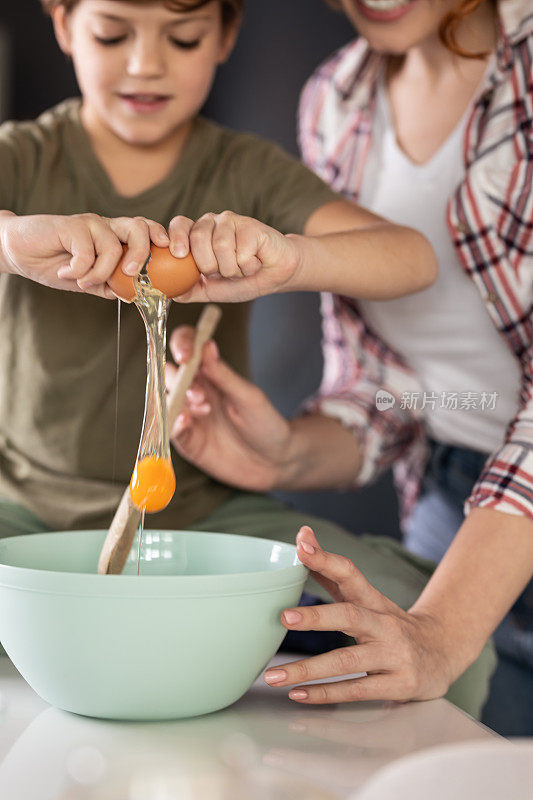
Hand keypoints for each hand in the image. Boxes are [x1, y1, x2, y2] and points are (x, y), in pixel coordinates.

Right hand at [0, 212, 168, 297]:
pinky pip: (87, 249)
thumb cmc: (56, 263)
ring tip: (83, 280)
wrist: (20, 252)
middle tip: (132, 275)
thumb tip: (133, 296)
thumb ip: (110, 285)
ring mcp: (90, 223)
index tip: (176, 256)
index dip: (164, 239)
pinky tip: (67, 272)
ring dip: (101, 271)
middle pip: (140, 227)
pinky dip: (79, 268)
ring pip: (114, 244)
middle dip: (143, 253)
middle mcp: (107, 226)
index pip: (148, 231)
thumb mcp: (88, 280)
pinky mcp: (70, 225)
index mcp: (117, 237)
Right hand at [166, 325, 292, 489]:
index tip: (185, 354)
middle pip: (170, 373)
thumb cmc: (265, 424)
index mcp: (211, 373)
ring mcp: (189, 415)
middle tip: (200, 395)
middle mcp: (195, 391)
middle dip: (179, 379)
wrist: (274, 463)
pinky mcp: (187, 440)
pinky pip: (170, 429)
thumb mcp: (248, 397)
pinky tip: (186, 423)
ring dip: (177, 402)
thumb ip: (224, 375)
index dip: (181, 345)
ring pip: (166, 400)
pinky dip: (173, 424)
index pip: (187, 347)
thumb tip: (206, 344)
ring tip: (204, 409)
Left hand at [167, 211, 299, 301]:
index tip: (179, 254)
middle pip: (198, 238)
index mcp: (198, 234)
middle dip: (211, 266)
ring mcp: (232, 222)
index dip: (177, 238)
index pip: (180, 225)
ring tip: (241, 268)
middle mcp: (212, 223)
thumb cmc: (244, 279)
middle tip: (224, 272)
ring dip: (232, 268)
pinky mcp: (251, 226)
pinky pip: (241, 250)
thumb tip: (170, 293)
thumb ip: (191, 289)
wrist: (275, 276)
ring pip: (220, 245)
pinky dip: (248, 266)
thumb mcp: (212, 290)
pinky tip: (255, 262)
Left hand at [263, 526, 453, 703]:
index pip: (350, 573)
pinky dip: (326, 694)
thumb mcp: (366, 598)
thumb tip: (302, 538)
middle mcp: (384, 624)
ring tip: (274, 676)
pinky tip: (298, 694)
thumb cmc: (390, 623)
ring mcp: (394, 655)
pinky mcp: (399, 685)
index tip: (301, 546)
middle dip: (316, 617)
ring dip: (307, 669)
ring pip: (347, 660)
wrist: (442, 652)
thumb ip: (331, 572)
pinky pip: (357, 690)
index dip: (325, 558)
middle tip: (283, 617)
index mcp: (373, 599)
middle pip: (350, 616)